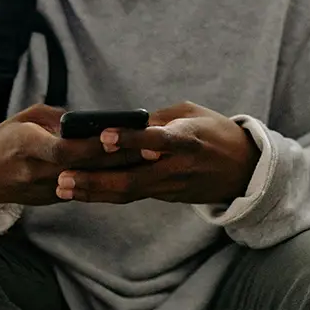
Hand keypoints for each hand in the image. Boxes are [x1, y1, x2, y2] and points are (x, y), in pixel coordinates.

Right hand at [0, 105, 149, 208]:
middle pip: (84, 168)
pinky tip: (135, 171)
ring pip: (89, 180)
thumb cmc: (8, 137)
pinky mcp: (55, 199)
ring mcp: (46, 189)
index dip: (91, 147)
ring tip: (150, 159)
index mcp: (25, 145)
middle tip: (152, 147)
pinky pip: (86, 188)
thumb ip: (56, 118)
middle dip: (118, 159)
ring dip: (120, 171)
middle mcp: (36, 171)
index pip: (63, 151)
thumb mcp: (26, 118)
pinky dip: (109, 179)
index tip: (117, 137)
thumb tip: (90, 121)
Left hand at [56, 102, 261, 205]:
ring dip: (94, 191)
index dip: (131, 139)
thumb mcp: (192, 114)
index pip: (158, 139)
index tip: (104, 135)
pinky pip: (133, 195)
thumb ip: (158, 119)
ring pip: (129, 192)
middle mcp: (179, 167)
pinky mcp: (168, 196)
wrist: (245, 169)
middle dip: (96, 179)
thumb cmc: (215, 132)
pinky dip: (105, 193)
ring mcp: (172, 186)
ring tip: (63, 187)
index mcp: (189, 139)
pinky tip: (80, 190)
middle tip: (64, 176)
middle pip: (134, 178)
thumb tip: (121, 123)